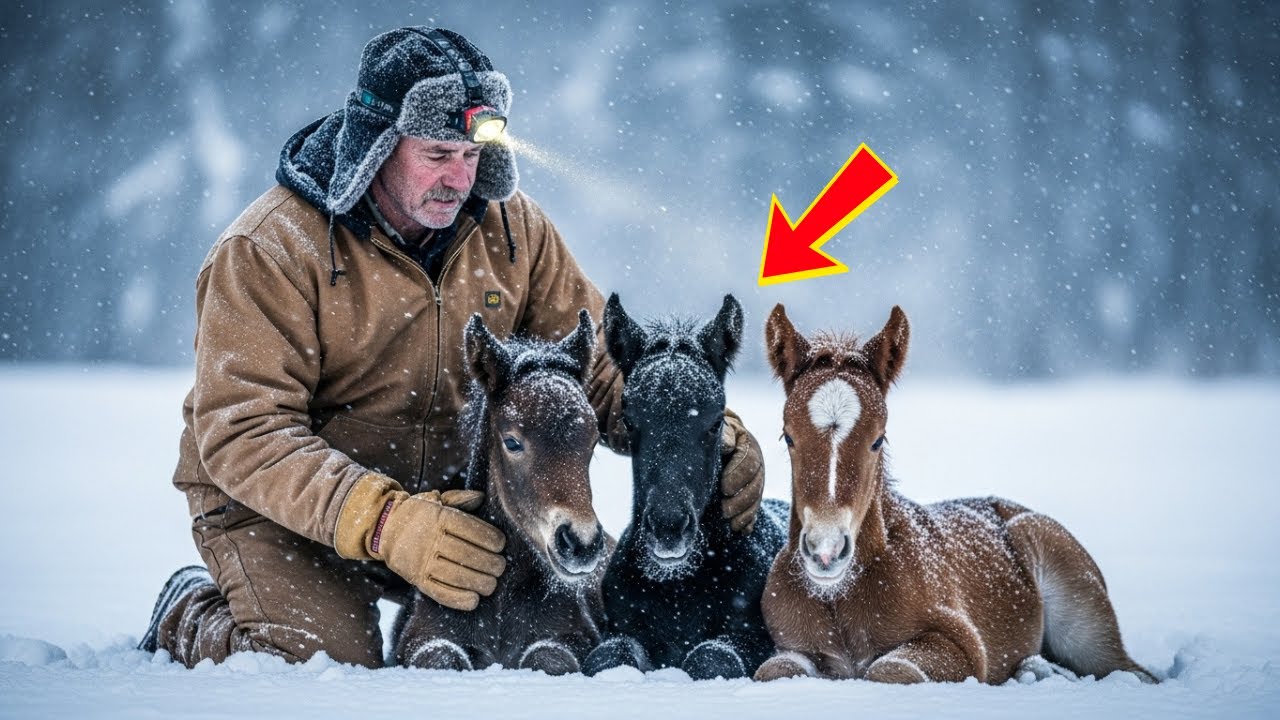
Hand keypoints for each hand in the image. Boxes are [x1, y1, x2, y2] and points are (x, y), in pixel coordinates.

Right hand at [336, 474, 505, 610]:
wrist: (383, 528)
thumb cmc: (419, 514)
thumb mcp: (436, 499)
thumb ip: (459, 499)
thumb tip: (481, 497)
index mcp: (438, 517)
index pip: (469, 528)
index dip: (488, 538)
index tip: (500, 544)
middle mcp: (430, 540)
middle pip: (465, 554)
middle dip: (489, 563)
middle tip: (500, 567)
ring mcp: (421, 561)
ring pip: (455, 575)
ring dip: (478, 582)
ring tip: (492, 584)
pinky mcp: (416, 579)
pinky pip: (439, 592)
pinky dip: (458, 598)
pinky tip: (474, 600)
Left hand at [720, 408, 763, 533]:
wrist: (713, 437)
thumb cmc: (712, 432)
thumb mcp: (717, 427)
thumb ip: (724, 433)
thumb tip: (727, 444)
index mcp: (747, 444)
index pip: (748, 460)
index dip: (738, 475)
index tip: (724, 488)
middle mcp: (755, 463)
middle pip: (756, 483)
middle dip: (742, 500)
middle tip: (725, 511)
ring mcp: (754, 479)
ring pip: (756, 498)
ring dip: (746, 513)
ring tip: (732, 524)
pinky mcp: (749, 493)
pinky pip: (754, 509)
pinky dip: (749, 521)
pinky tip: (742, 530)